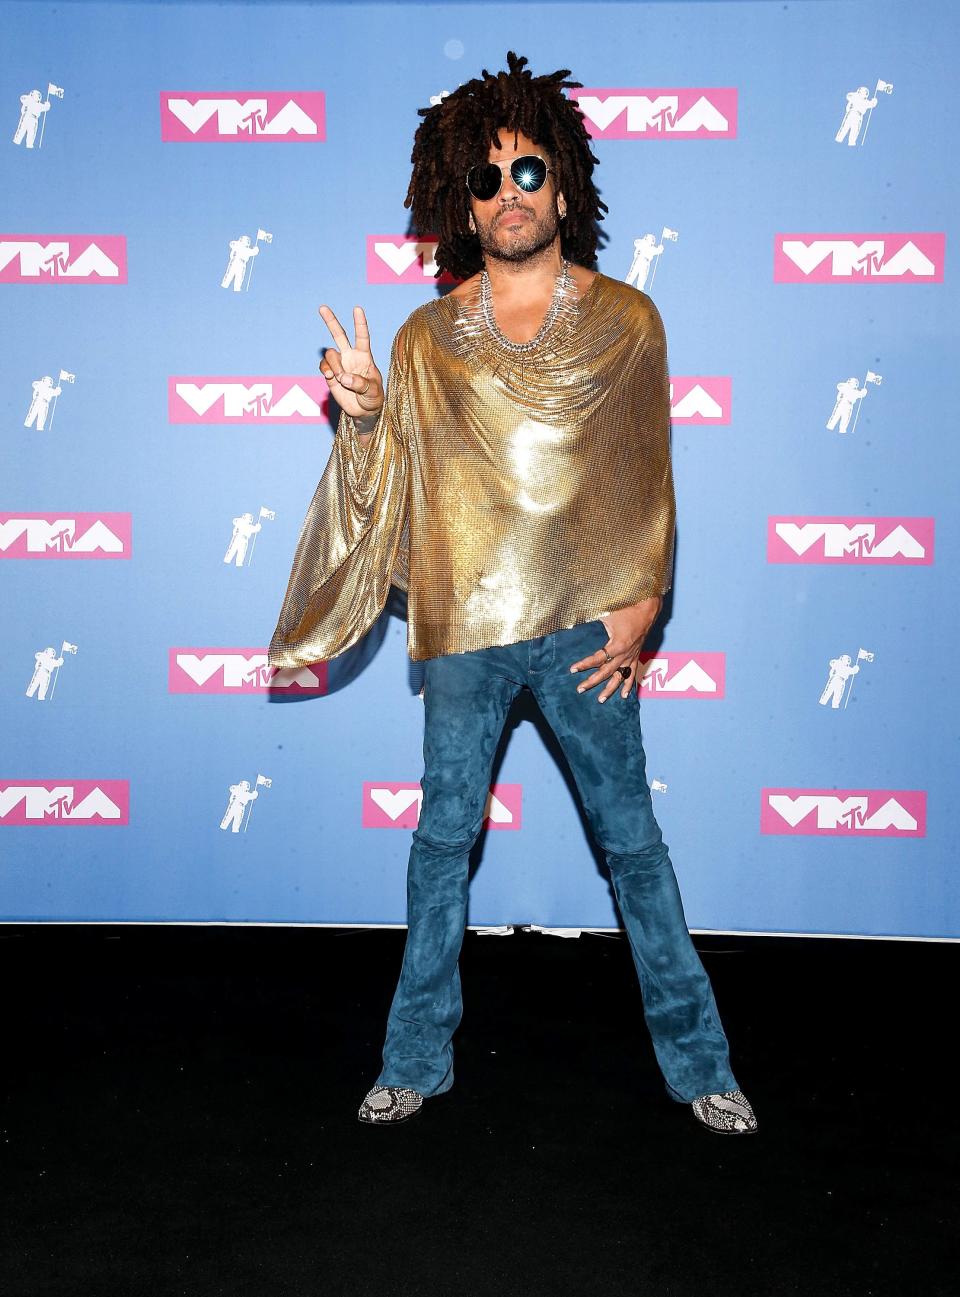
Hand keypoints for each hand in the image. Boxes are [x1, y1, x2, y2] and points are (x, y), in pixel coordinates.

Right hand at [318, 304, 383, 419]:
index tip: (357, 309)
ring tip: (340, 379)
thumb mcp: (373, 392)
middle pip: (339, 335)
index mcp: (364, 357)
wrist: (363, 411)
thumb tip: (343, 377)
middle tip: (322, 307)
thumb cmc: (373, 398)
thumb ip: (360, 384)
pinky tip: (329, 376)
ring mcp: (339, 364)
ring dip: (334, 365)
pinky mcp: (330, 374)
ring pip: (330, 354)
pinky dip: (325, 369)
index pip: (362, 337)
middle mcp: (350, 357)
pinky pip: (323, 365)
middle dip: (331, 321)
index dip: (360, 323)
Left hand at [568, 597, 661, 701]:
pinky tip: (624, 695)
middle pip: (606, 672)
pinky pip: (632, 673)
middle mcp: (625, 654)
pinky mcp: (636, 656)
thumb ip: (593, 619)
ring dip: (610, 689)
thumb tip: (576, 619)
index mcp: (618, 645)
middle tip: (580, 689)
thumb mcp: (608, 614)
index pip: (597, 659)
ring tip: (601, 699)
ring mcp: (631, 656)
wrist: (647, 608)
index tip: (572, 669)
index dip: (584, 664)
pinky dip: (628, 685)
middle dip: (592, 681)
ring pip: (619, 677)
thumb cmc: (627, 609)